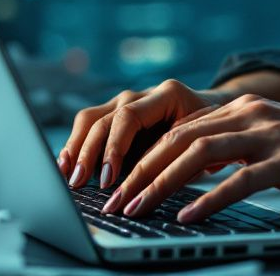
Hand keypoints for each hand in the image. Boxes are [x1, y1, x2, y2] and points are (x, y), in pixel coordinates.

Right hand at [57, 79, 236, 189]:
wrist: (213, 110)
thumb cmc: (210, 131)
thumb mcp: (201, 142)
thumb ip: (176, 158)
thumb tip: (148, 186)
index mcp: (166, 94)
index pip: (129, 117)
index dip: (114, 148)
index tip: (108, 178)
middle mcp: (140, 94)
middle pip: (103, 118)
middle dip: (89, 153)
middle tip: (80, 182)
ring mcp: (125, 101)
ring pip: (90, 119)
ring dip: (75, 148)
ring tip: (67, 175)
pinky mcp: (115, 114)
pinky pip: (89, 125)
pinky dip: (76, 145)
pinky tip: (66, 166)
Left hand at [98, 94, 279, 223]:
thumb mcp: (278, 144)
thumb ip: (241, 151)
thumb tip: (199, 176)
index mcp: (246, 109)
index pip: (180, 130)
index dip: (144, 157)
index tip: (119, 185)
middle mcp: (253, 114)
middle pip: (180, 139)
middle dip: (140, 171)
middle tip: (114, 201)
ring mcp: (272, 134)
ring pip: (200, 155)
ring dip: (162, 184)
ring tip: (137, 209)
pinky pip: (240, 180)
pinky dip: (208, 199)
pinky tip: (188, 217)